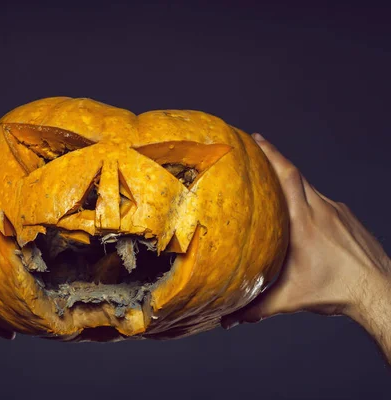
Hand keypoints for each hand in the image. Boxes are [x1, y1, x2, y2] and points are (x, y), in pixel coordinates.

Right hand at [222, 133, 390, 327]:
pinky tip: (302, 217)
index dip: (271, 154)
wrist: (380, 291)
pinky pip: (323, 201)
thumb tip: (227, 320)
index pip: (288, 177)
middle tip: (255, 152)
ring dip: (291, 184)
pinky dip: (308, 200)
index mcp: (303, 223)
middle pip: (296, 175)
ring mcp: (338, 211)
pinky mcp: (348, 217)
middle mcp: (321, 210)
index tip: (256, 138)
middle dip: (275, 161)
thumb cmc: (336, 291)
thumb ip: (256, 308)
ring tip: (273, 187)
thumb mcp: (290, 299)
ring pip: (310, 188)